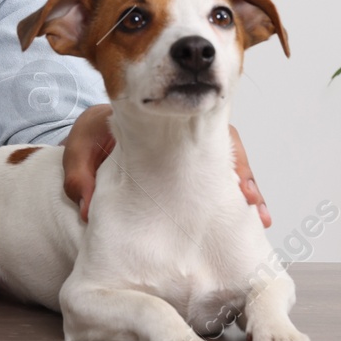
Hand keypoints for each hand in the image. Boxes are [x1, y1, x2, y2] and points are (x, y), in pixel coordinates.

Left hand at [60, 106, 270, 226]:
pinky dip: (234, 202)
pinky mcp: (192, 174)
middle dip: (242, 176)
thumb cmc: (91, 141)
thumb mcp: (81, 149)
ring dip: (244, 192)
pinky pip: (219, 187)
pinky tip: (250, 222)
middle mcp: (185, 133)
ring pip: (226, 170)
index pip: (203, 128)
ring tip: (259, 220)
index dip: (223, 153)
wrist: (92, 149)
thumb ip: (81, 174)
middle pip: (226, 149)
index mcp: (164, 119)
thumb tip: (86, 208)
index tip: (233, 182)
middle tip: (251, 204)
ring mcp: (191, 154)